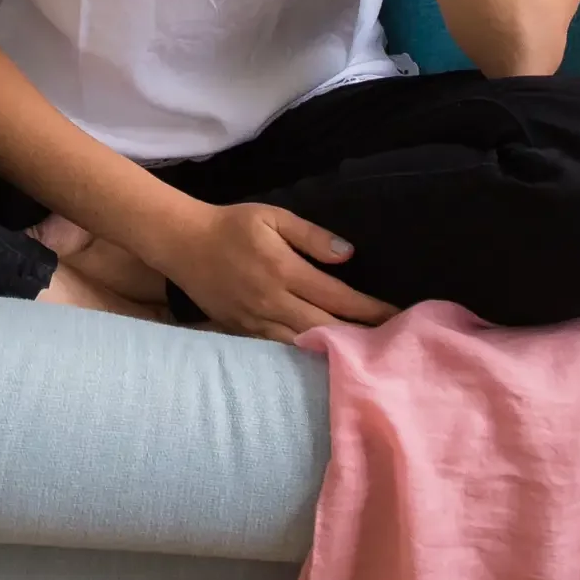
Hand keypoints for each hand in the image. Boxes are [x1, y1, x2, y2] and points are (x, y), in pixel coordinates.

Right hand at [164, 201, 398, 343]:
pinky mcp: (242, 332)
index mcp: (283, 270)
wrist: (182, 243)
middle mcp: (272, 301)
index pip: (337, 296)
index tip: (397, 316)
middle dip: (361, 337)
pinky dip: (303, 357)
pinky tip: (322, 362)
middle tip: (392, 346)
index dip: (370, 309)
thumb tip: (348, 255)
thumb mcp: (272, 216)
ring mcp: (256, 321)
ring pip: (302, 345)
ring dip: (334, 353)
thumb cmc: (231, 225)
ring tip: (365, 359)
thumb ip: (311, 235)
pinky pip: (278, 350)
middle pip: (326, 328)